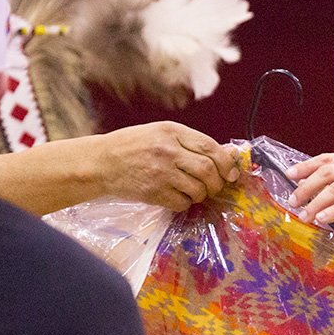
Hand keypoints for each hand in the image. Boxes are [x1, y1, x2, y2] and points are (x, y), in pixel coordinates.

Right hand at [93, 122, 239, 210]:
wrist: (101, 162)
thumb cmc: (135, 146)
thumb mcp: (162, 134)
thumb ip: (192, 143)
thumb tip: (229, 155)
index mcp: (171, 132)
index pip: (210, 148)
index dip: (227, 163)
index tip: (232, 173)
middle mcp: (167, 151)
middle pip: (208, 170)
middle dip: (217, 183)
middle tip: (214, 186)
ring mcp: (160, 172)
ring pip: (198, 190)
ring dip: (202, 195)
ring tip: (194, 191)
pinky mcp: (153, 192)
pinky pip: (182, 203)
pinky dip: (186, 203)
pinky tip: (178, 196)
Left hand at [287, 153, 333, 243]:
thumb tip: (311, 189)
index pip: (327, 159)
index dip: (306, 165)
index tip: (289, 175)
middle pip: (327, 171)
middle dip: (306, 186)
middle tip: (293, 201)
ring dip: (316, 202)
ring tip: (305, 216)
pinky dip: (333, 211)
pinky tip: (322, 219)